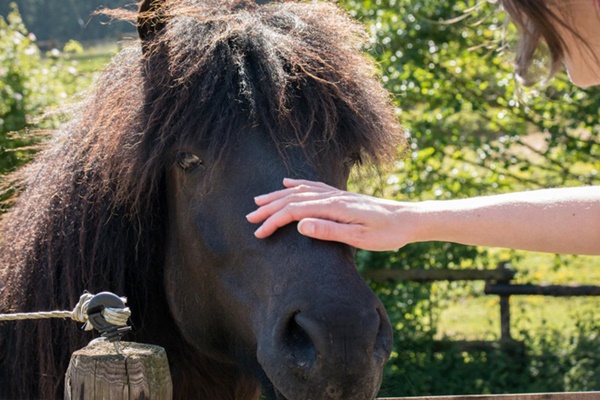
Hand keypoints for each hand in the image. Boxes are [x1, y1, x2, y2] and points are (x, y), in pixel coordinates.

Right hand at [246, 178, 413, 250]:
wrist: (408, 219)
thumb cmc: (387, 233)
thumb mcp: (360, 237)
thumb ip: (329, 230)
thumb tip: (299, 224)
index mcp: (334, 207)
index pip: (294, 211)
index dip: (274, 221)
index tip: (259, 232)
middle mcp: (332, 196)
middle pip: (292, 199)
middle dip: (269, 208)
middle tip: (249, 217)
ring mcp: (336, 194)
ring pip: (299, 191)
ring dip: (278, 196)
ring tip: (259, 200)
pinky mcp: (341, 196)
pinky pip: (312, 187)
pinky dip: (296, 185)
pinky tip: (288, 184)